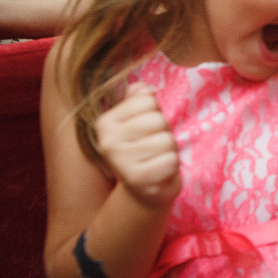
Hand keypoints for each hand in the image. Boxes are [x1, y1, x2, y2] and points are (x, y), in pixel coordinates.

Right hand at [94, 82, 180, 206]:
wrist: (145, 189)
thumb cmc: (145, 147)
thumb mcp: (138, 120)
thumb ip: (139, 99)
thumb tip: (143, 89)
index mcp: (105, 123)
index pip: (146, 100)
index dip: (156, 112)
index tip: (148, 128)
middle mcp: (107, 142)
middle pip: (157, 120)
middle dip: (164, 132)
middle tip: (156, 146)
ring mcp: (120, 162)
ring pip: (166, 140)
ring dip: (170, 150)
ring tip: (157, 158)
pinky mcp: (137, 180)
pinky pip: (171, 161)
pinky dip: (172, 166)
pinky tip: (160, 172)